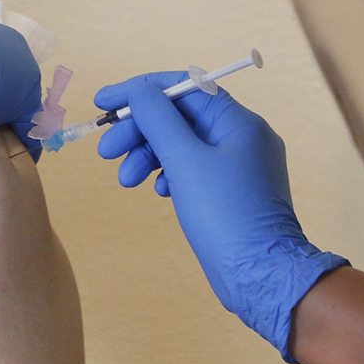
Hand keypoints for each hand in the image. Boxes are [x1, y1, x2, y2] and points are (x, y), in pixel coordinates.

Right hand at [96, 72, 347, 359]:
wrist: (260, 276)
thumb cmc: (225, 214)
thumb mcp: (185, 160)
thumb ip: (159, 120)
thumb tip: (140, 91)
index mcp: (238, 122)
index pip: (183, 87)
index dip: (140, 91)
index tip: (104, 103)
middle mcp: (242, 138)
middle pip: (180, 118)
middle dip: (140, 130)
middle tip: (106, 151)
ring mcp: (238, 167)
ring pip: (183, 146)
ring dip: (148, 155)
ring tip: (126, 180)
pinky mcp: (231, 194)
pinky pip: (193, 170)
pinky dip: (169, 175)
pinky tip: (158, 192)